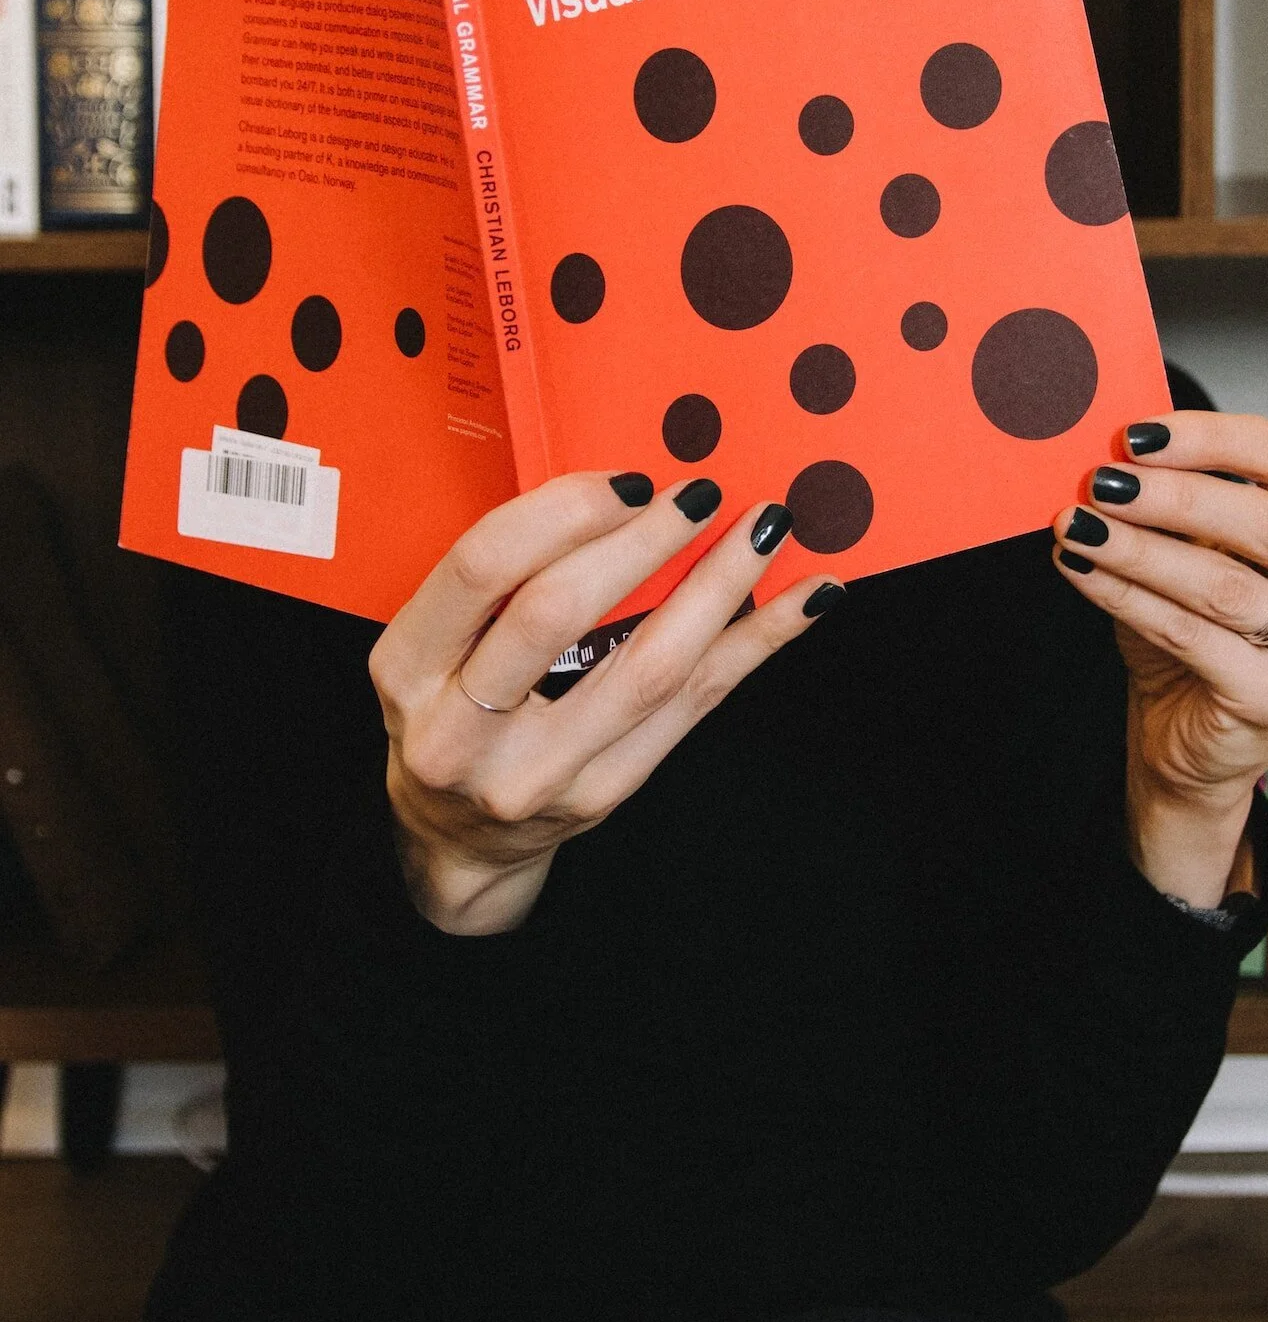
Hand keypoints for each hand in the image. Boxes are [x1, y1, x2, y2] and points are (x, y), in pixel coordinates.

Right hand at [369, 473, 837, 934]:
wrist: (457, 839)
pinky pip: (696, 706)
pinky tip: (806, 602)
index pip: (482, 568)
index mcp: (407, 670)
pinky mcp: (604, 795)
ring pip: (646, 666)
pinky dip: (756, 643)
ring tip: (763, 529)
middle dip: (639, 541)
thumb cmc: (454, 711)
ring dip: (717, 586)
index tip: (623, 482)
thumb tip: (625, 493)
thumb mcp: (435, 648)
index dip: (560, 511)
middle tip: (698, 493)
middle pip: (558, 612)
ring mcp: (537, 773)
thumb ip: (502, 581)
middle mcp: (461, 731)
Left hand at [1052, 414, 1267, 906]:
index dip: (1209, 438)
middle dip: (1175, 497)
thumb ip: (1171, 506)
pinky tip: (1081, 569)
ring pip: (1224, 585)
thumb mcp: (1189, 554)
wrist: (1193, 739)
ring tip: (1078, 525)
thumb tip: (1109, 453)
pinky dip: (1127, 598)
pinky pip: (1194, 637)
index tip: (1135, 435)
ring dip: (1139, 549)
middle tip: (1103, 481)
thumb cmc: (1198, 636)